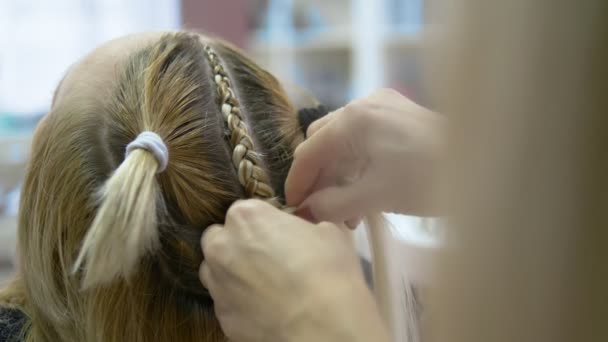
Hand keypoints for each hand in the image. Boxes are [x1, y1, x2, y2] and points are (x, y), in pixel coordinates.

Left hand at [200, 200, 388, 341]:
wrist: (324, 328)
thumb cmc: (329, 272)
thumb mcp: (328, 232)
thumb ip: (304, 225)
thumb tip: (303, 230)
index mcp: (246, 217)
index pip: (246, 210)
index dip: (265, 222)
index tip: (280, 234)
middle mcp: (222, 247)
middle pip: (221, 237)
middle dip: (239, 243)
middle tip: (268, 257)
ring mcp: (218, 284)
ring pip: (216, 270)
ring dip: (233, 272)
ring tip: (265, 284)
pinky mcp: (222, 317)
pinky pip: (226, 302)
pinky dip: (240, 302)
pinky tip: (265, 308)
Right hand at [286, 88, 442, 222]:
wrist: (487, 165)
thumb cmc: (429, 180)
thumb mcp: (376, 196)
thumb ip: (334, 204)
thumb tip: (306, 211)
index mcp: (355, 119)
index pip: (310, 150)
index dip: (297, 180)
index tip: (292, 205)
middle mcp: (365, 104)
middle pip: (323, 141)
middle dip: (319, 176)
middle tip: (321, 207)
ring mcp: (384, 107)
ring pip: (344, 142)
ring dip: (339, 174)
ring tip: (347, 212)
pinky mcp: (399, 117)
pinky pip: (364, 140)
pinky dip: (358, 165)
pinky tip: (364, 193)